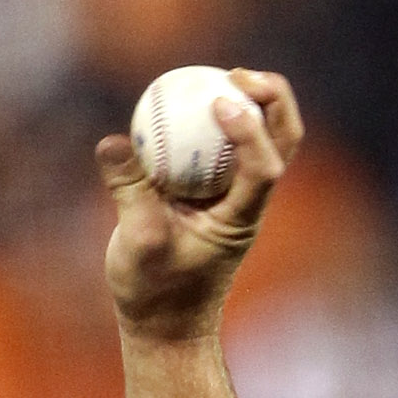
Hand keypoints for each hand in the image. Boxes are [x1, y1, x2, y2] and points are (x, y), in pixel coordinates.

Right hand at [96, 68, 301, 342]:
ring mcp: (238, 195)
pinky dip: (219, 116)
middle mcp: (249, 202)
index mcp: (240, 220)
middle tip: (235, 73)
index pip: (264, 169)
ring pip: (267, 137)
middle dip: (272, 100)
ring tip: (220, 73)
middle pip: (284, 140)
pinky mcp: (218, 191)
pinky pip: (227, 143)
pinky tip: (191, 94)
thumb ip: (128, 194)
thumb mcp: (136, 246)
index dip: (251, 131)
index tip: (219, 103)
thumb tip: (113, 143)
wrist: (166, 324)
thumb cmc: (154, 294)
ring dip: (254, 101)